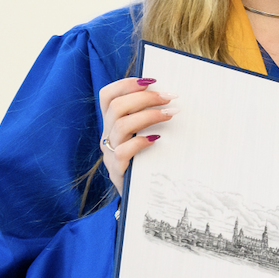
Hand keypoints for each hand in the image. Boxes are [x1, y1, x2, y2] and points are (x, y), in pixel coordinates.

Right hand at [99, 77, 177, 193]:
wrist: (140, 197)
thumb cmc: (147, 160)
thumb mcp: (143, 135)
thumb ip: (149, 117)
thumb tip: (170, 96)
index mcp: (111, 123)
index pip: (107, 96)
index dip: (125, 84)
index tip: (150, 80)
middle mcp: (107, 136)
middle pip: (116, 107)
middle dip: (145, 98)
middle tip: (170, 97)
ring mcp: (110, 154)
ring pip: (121, 125)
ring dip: (148, 115)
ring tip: (171, 114)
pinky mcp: (117, 170)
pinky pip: (124, 151)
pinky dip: (140, 141)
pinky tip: (156, 139)